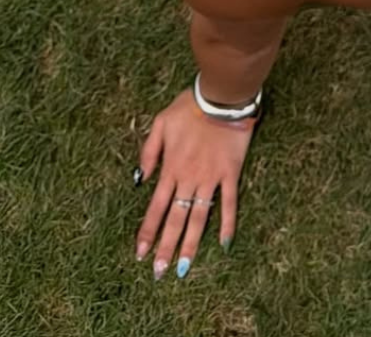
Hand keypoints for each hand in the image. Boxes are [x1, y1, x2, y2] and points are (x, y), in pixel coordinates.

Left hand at [135, 88, 255, 278]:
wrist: (221, 98)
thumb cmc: (189, 106)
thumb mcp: (160, 123)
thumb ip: (149, 152)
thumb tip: (140, 179)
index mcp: (171, 169)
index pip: (156, 208)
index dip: (148, 232)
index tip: (140, 254)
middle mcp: (189, 179)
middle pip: (176, 219)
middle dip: (166, 247)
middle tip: (159, 272)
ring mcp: (211, 178)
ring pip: (199, 217)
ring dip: (191, 243)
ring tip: (184, 268)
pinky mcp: (230, 173)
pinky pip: (229, 202)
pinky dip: (227, 223)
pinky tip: (225, 243)